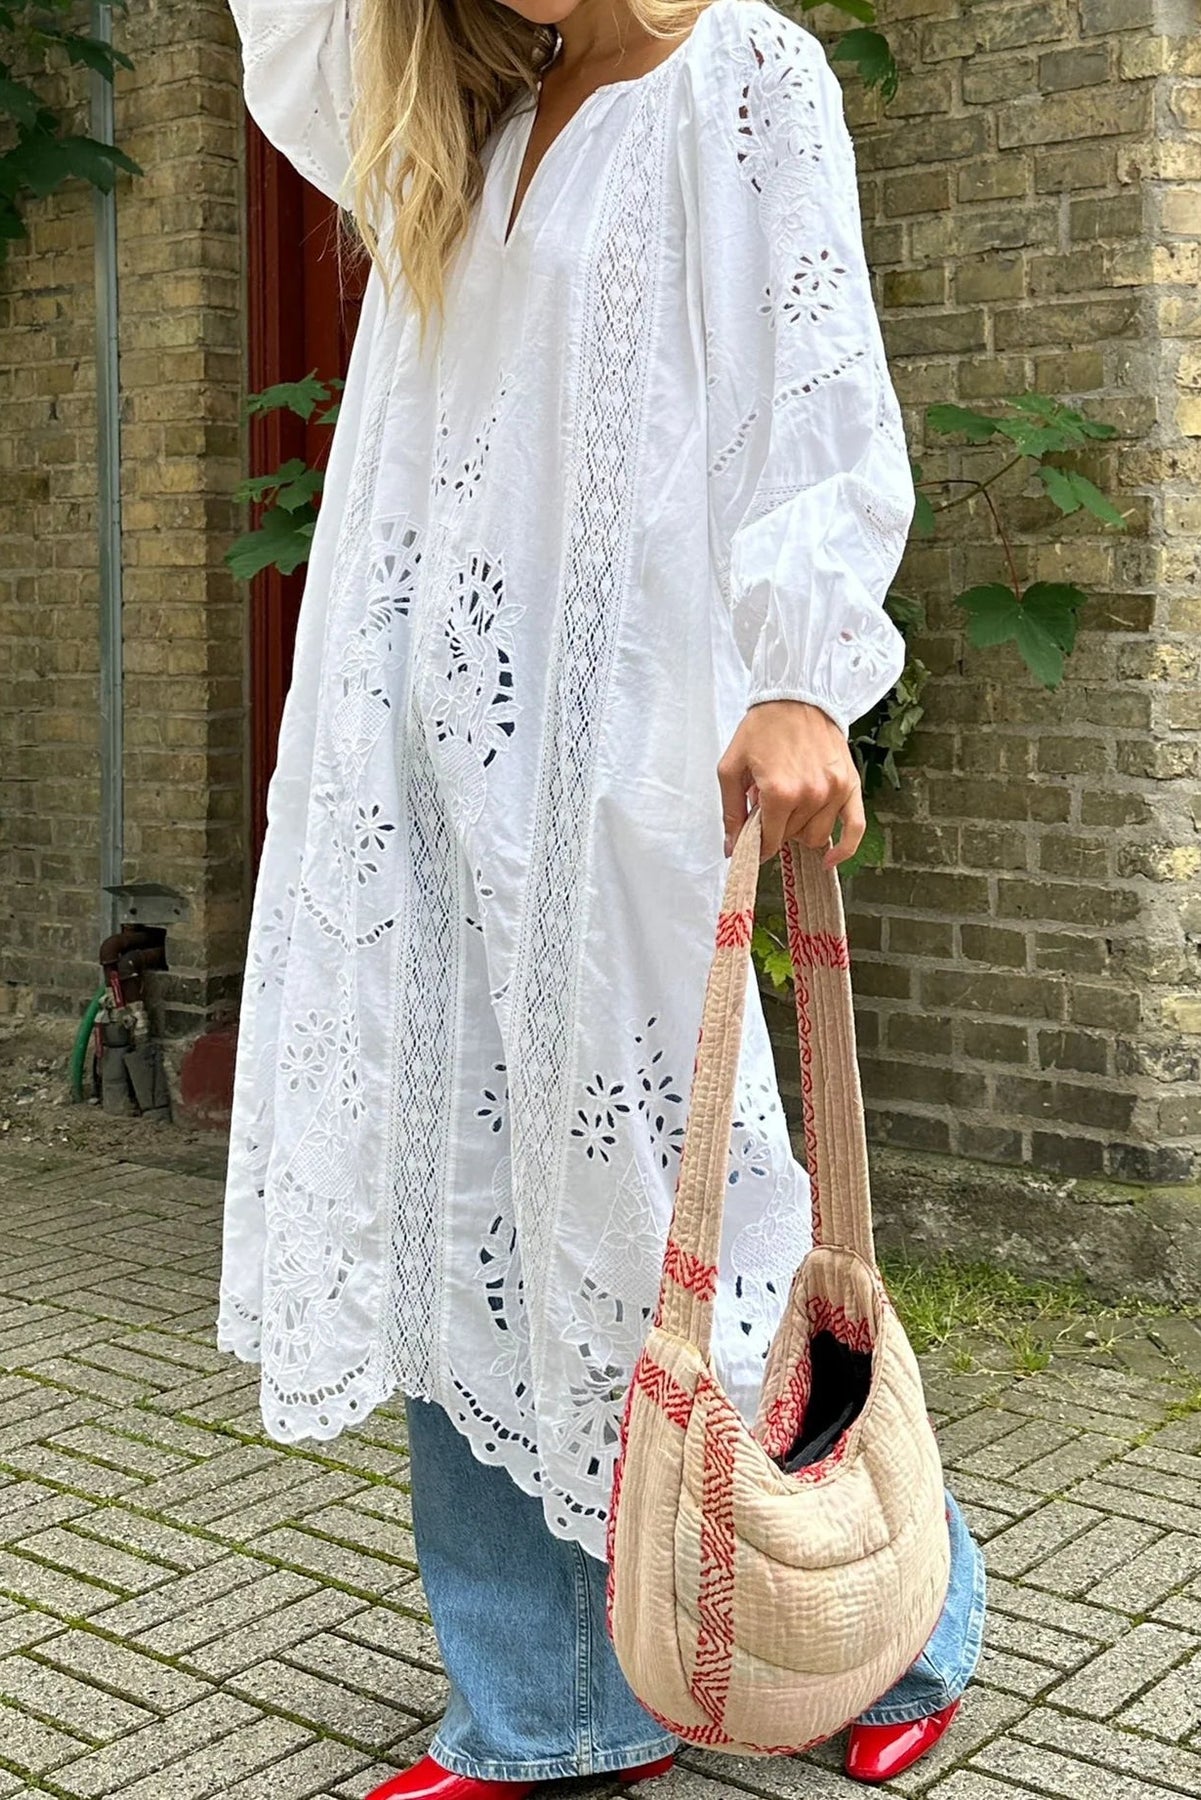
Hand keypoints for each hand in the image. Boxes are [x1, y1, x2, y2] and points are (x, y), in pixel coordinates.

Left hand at [717, 700, 864, 868]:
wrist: (796, 696)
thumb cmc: (762, 728)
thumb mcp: (731, 767)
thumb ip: (731, 811)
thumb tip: (731, 848)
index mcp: (779, 792)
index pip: (769, 840)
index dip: (758, 845)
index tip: (753, 841)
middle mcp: (810, 796)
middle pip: (791, 838)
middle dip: (777, 828)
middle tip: (770, 806)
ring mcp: (834, 791)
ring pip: (816, 836)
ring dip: (801, 829)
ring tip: (792, 805)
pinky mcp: (850, 785)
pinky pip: (855, 828)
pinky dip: (844, 849)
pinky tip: (830, 859)